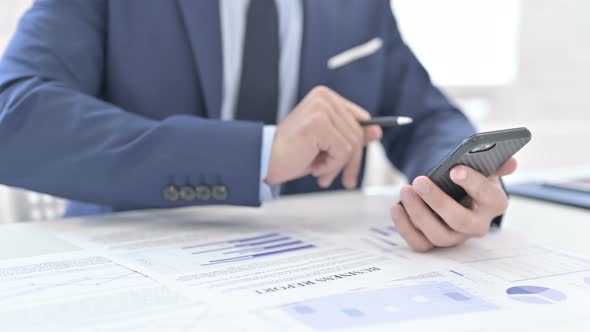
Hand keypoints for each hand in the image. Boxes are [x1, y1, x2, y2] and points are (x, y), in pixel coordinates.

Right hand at [266, 86, 381, 187]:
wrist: (264, 161)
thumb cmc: (291, 154)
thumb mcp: (326, 146)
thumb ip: (350, 135)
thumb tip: (377, 131)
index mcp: (326, 98)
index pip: (360, 120)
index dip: (360, 145)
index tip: (355, 165)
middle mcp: (324, 98)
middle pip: (358, 132)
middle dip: (351, 161)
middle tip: (344, 180)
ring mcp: (321, 108)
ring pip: (352, 143)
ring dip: (337, 165)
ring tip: (320, 172)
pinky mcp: (318, 123)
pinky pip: (342, 150)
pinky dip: (331, 165)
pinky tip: (315, 168)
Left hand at [390, 158, 517, 251]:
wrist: (455, 194)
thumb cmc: (469, 179)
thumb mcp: (482, 168)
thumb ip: (495, 163)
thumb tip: (509, 162)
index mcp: (494, 204)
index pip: (489, 197)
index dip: (473, 184)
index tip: (455, 170)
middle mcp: (477, 225)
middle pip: (459, 220)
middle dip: (437, 201)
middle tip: (419, 181)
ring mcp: (455, 238)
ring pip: (437, 234)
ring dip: (418, 212)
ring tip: (405, 190)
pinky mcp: (434, 244)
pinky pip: (419, 243)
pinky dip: (405, 227)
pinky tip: (396, 207)